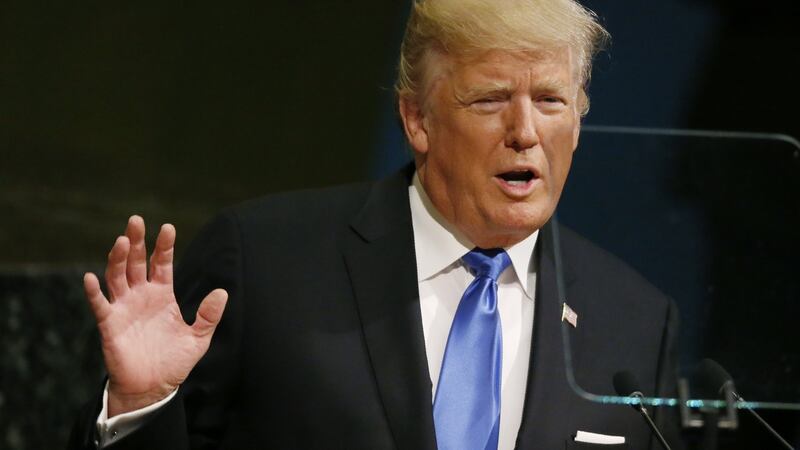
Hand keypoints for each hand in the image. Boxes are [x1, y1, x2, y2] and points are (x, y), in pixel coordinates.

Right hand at [84, 215, 227, 416]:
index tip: (168, 227)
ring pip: (117, 277)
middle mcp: (141, 296)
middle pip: (136, 262)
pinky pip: (100, 305)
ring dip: (117, 259)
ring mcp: (124, 308)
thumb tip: (222, 292)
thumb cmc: (174, 362)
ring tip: (121, 241)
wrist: (153, 388)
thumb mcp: (199, 338)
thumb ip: (209, 315)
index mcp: (162, 294)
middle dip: (136, 241)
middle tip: (136, 220)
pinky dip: (94, 292)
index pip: (162, 263)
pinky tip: (91, 277)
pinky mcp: (110, 325)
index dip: (164, 246)